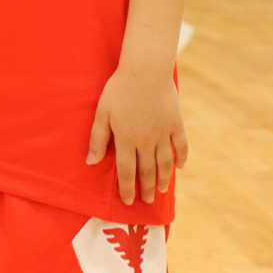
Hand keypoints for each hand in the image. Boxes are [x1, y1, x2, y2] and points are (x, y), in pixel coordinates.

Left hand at [86, 67, 187, 205]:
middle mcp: (146, 141)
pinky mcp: (176, 123)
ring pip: (164, 163)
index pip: (127, 172)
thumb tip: (91, 162)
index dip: (127, 189)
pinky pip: (181, 146)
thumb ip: (98, 138)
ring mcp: (163, 133)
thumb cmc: (120, 88)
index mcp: (126, 139)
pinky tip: (180, 167)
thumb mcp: (102, 112)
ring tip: (161, 190)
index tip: (128, 202)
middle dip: (145, 188)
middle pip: (146, 171)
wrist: (146, 70)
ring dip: (163, 179)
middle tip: (147, 200)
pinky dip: (181, 158)